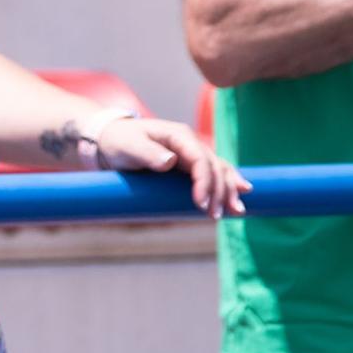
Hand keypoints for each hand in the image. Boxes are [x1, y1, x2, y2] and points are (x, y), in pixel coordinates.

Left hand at [97, 116, 250, 218]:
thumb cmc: (119, 141)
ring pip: (220, 170)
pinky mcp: (189, 165)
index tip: (200, 203)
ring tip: (237, 211)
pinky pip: (214, 173)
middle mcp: (190, 143)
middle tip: (215, 216)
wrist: (111, 140)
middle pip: (214, 167)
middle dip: (219, 191)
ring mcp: (192, 153)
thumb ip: (147, 152)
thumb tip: (170, 161)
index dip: (204, 181)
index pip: (200, 159)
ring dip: (229, 190)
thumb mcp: (129, 146)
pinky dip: (227, 184)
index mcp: (179, 136)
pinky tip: (241, 195)